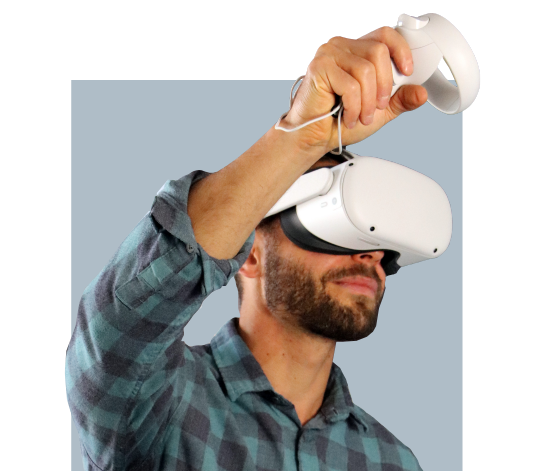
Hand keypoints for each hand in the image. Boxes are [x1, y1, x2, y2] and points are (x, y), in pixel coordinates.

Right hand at [280, 26, 427, 152]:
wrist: (315, 137)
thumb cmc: (339, 120)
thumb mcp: (379, 110)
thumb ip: (399, 100)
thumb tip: (420, 94)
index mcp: (356, 50)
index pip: (385, 34)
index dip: (401, 50)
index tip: (408, 72)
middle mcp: (341, 46)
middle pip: (379, 52)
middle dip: (385, 85)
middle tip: (378, 107)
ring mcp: (328, 54)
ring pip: (366, 70)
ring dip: (368, 101)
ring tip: (361, 117)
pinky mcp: (319, 68)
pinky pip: (350, 85)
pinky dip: (354, 107)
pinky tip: (349, 117)